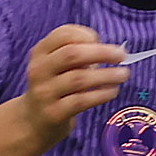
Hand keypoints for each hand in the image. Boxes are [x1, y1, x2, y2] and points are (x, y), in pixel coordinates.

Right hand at [20, 23, 128, 143]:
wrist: (33, 121)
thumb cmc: (54, 87)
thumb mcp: (57, 66)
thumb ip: (77, 55)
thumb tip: (112, 51)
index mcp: (40, 52)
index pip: (63, 35)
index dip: (85, 34)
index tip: (100, 40)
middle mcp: (39, 70)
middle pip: (71, 54)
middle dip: (101, 52)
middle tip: (121, 55)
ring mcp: (45, 92)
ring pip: (79, 78)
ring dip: (106, 75)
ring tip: (123, 74)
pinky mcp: (54, 113)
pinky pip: (81, 101)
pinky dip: (101, 94)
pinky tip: (112, 91)